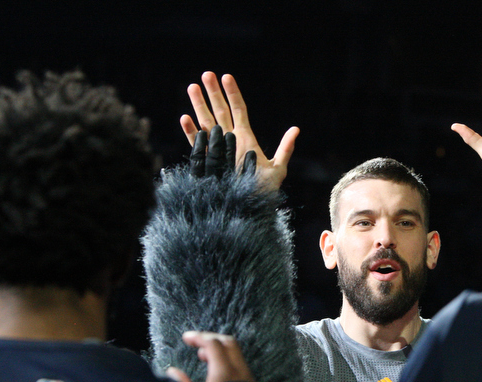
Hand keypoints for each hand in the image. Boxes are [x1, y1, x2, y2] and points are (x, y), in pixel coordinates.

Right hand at [178, 331, 255, 381]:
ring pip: (237, 355)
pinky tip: (218, 372)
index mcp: (224, 374)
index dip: (198, 337)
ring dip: (221, 351)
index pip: (213, 343)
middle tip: (197, 343)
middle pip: (229, 343)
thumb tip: (173, 372)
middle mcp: (240, 374)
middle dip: (211, 339)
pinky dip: (229, 362)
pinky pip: (241, 366)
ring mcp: (248, 381)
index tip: (187, 338)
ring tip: (206, 358)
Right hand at [180, 72, 298, 188]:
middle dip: (213, 93)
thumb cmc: (264, 191)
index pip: (239, 110)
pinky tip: (185, 119)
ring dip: (199, 106)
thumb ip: (285, 149)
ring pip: (206, 123)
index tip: (226, 76)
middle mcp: (231, 141)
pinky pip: (197, 145)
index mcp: (246, 139)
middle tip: (206, 74)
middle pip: (220, 111)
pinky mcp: (208, 162)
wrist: (249, 208)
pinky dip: (191, 132)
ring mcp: (218, 150)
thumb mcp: (277, 169)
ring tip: (192, 87)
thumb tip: (296, 129)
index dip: (232, 93)